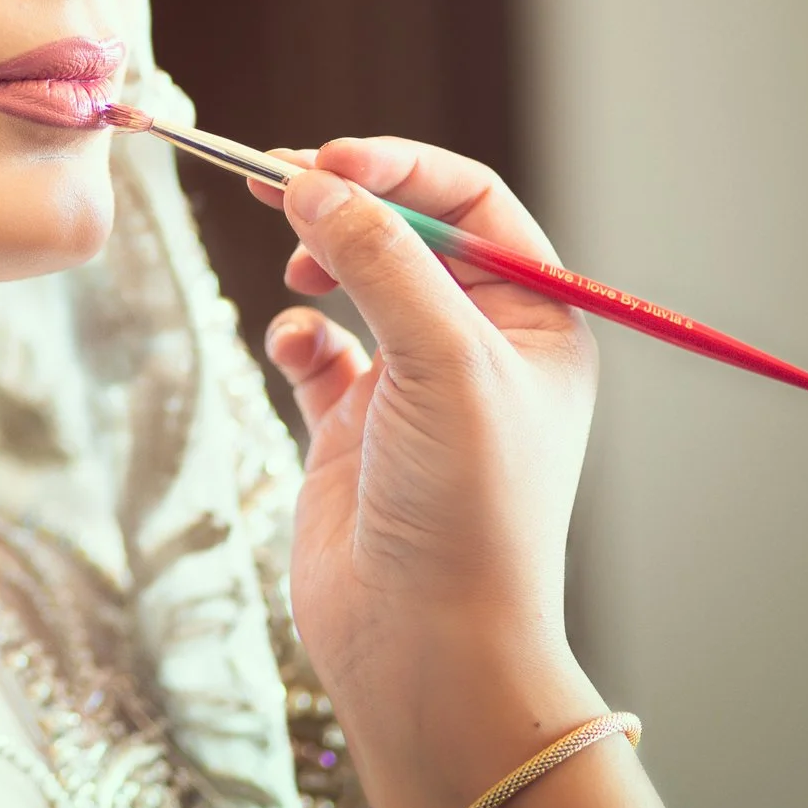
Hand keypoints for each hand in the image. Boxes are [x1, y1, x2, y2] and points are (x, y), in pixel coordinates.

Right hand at [252, 138, 607, 807]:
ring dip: (315, 261)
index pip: (470, 204)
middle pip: (405, 234)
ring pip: (353, 283)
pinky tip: (293, 349)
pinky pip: (314, 350)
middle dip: (344, 203)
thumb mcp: (442, 362)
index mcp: (535, 322)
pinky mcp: (350, 431)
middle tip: (271, 179)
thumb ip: (377, 260)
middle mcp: (478, 348)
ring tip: (289, 265)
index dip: (399, 168)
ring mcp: (411, 389)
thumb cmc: (470, 511)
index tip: (325, 161)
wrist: (427, 646)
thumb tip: (311, 182)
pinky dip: (294, 336)